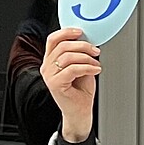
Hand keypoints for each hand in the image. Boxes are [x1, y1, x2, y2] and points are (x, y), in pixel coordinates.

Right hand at [40, 27, 101, 141]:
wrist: (79, 112)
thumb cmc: (79, 92)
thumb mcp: (80, 67)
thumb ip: (79, 54)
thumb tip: (87, 41)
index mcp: (50, 61)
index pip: (53, 40)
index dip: (66, 32)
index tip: (80, 32)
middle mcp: (47, 67)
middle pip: (62, 45)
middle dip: (83, 45)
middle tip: (95, 51)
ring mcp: (49, 76)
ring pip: (68, 56)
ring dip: (87, 58)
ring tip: (96, 64)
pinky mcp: (55, 84)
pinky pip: (73, 69)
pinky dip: (88, 67)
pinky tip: (96, 70)